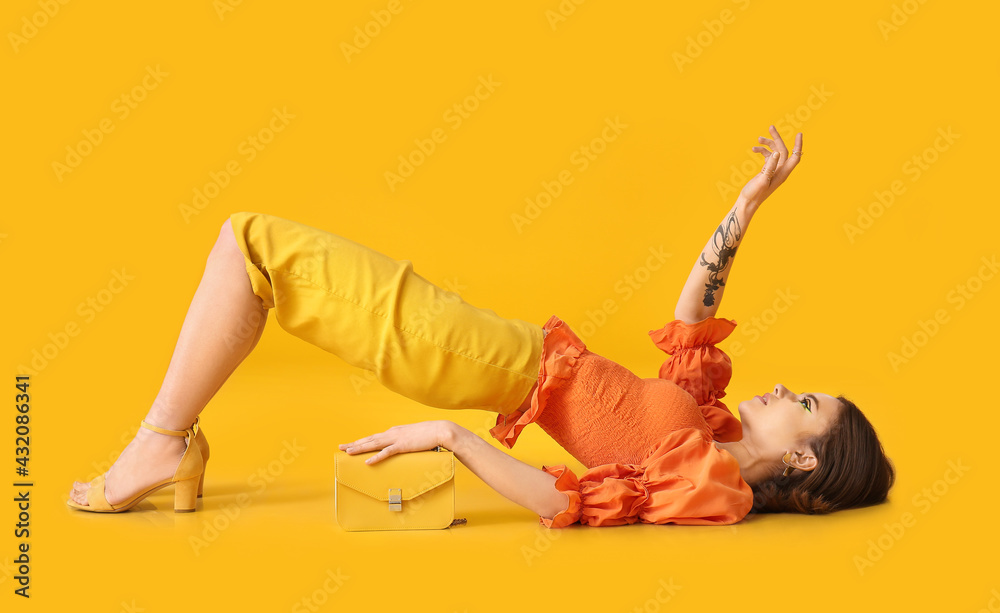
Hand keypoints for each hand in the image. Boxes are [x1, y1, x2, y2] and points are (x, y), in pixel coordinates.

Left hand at [338, 420, 454, 464]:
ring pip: (373, 444)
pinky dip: (376, 457)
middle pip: (369, 439)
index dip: (361, 441)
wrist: (440, 430)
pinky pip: (386, 452)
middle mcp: (392, 433)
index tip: (350, 444)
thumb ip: (404, 441)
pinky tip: (367, 462)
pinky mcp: (403, 445)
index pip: (374, 437)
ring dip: (360, 448)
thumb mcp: (413, 437)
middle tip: (340, 447)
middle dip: (354, 443)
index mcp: (394, 431)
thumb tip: (400, 447)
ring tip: (348, 452)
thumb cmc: (429, 434)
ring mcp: (396, 439)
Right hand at [738, 125, 802, 208]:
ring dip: (768, 144)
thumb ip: (769, 167)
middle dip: (777, 138)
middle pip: (783, 151)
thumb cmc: (754, 194)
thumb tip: (777, 152)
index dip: (798, 145)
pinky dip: (762, 151)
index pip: (795, 157)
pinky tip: (754, 149)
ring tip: (758, 139)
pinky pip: (768, 157)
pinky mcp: (766, 171)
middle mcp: (780, 171)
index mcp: (782, 174)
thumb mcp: (762, 180)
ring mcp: (773, 170)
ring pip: (775, 152)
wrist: (747, 203)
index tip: (799, 133)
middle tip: (771, 127)